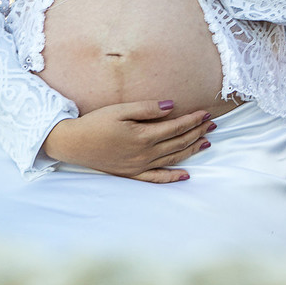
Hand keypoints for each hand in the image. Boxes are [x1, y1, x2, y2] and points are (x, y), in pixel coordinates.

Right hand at [41, 100, 215, 182]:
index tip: (205, 113)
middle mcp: (146, 153)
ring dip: (191, 150)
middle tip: (211, 125)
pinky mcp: (132, 173)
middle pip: (178, 142)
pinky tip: (185, 175)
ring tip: (206, 142)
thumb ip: (146, 108)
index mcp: (144, 135)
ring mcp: (140, 165)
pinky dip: (173, 177)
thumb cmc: (95, 123)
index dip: (192, 120)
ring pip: (173, 158)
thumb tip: (171, 106)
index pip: (176, 127)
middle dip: (197, 132)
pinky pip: (158, 178)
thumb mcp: (119, 110)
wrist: (73, 144)